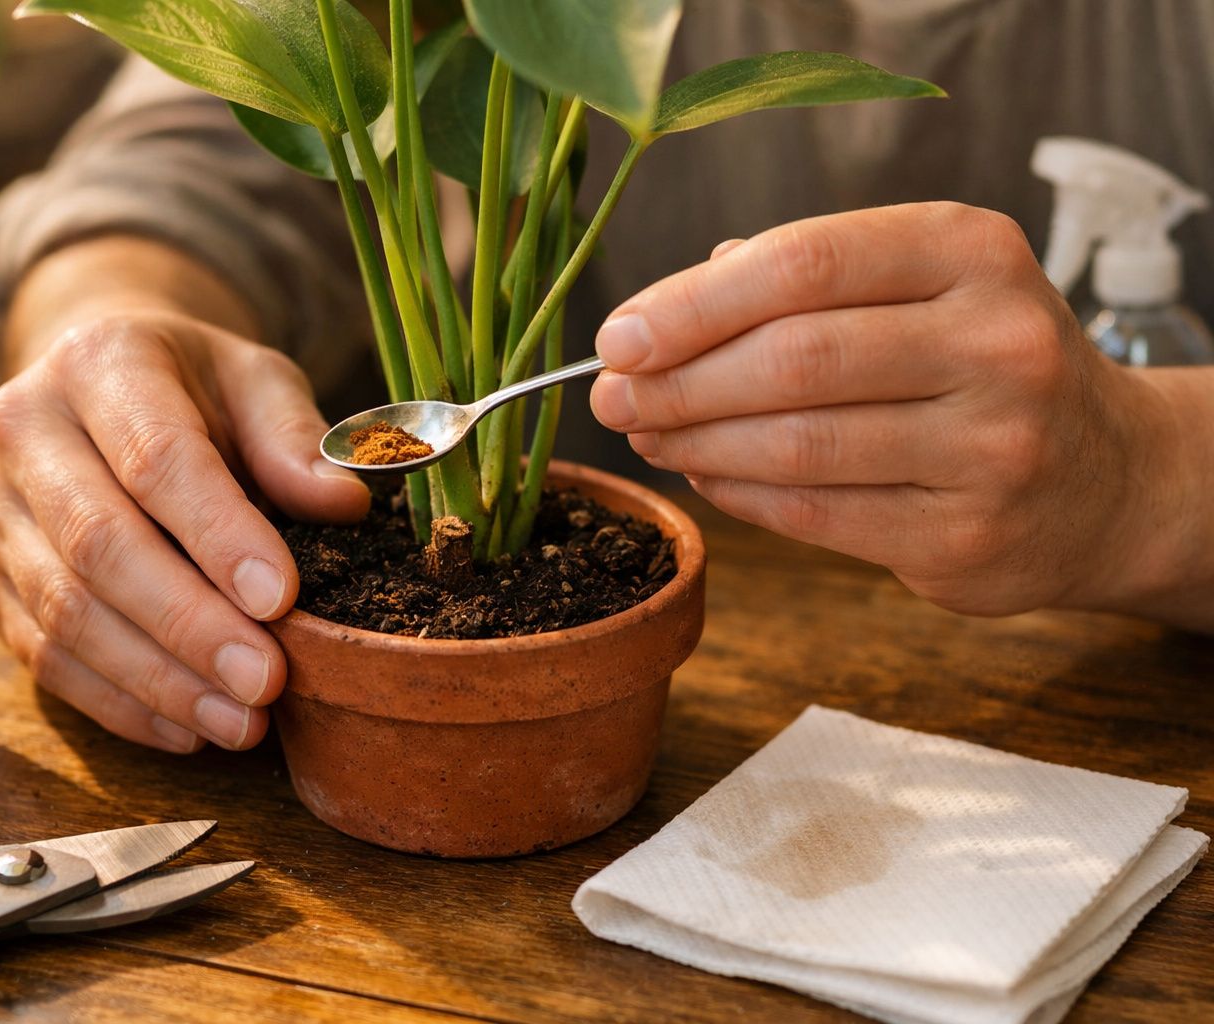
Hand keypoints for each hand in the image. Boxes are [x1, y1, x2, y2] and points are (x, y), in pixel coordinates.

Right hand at [0, 308, 369, 751]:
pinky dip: (119, 704)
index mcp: (98, 362)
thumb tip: (343, 504)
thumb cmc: (195, 389)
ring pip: (64, 613)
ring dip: (157, 680)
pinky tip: (189, 730)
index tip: (281, 599)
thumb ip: (295, 438)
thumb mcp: (258, 381)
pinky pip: (43, 657)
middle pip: (99, 544)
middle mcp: (23, 430)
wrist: (97, 384)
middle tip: (266, 681)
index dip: (219, 535)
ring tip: (241, 722)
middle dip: (189, 625)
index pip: (157, 458)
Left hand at [588, 201, 1168, 617]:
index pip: (804, 263)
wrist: (1105, 477)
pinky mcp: (967, 537)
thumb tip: (659, 318)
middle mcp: (997, 343)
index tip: (618, 336)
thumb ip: (801, 282)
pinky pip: (817, 514)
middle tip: (610, 397)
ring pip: (798, 445)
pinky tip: (702, 473)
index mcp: (973, 252)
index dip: (692, 302)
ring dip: (695, 442)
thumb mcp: (920, 285)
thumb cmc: (976, 363)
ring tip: (645, 434)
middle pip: (793, 359)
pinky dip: (739, 494)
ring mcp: (993, 447)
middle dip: (677, 382)